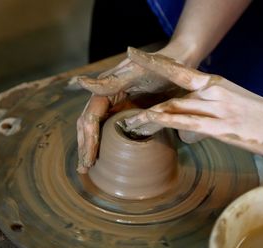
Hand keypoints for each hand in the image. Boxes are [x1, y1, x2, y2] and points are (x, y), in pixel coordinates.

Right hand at [73, 50, 179, 173]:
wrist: (182, 64)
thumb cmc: (162, 65)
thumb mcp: (139, 71)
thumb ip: (111, 80)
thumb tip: (80, 83)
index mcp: (106, 88)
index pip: (90, 117)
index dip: (88, 138)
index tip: (89, 158)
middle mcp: (108, 98)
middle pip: (88, 125)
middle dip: (85, 146)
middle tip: (84, 168)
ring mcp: (117, 106)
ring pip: (98, 129)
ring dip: (91, 147)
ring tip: (87, 167)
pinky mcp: (128, 113)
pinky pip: (113, 130)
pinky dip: (105, 144)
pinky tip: (104, 157)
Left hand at [123, 48, 262, 156]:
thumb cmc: (262, 115)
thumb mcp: (233, 103)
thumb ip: (209, 106)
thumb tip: (189, 115)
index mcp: (216, 83)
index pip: (179, 70)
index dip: (155, 63)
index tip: (133, 54)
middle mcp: (214, 91)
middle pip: (173, 91)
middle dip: (147, 96)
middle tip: (124, 98)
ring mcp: (217, 109)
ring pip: (176, 107)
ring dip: (151, 114)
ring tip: (130, 120)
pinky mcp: (221, 128)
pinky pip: (188, 122)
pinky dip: (167, 121)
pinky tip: (150, 121)